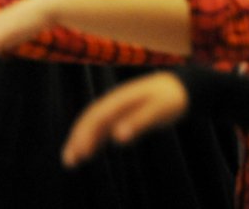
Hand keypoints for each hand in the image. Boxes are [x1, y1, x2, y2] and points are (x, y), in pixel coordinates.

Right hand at [61, 71, 188, 167]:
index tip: (80, 153)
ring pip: (92, 126)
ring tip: (70, 162)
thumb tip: (118, 138)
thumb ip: (139, 122)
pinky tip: (88, 154)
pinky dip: (92, 141)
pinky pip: (102, 129)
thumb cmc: (171, 98)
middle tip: (68, 162)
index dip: (85, 134)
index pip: (96, 117)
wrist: (179, 87)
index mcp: (119, 100)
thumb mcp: (158, 110)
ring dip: (80, 141)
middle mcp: (113, 103)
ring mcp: (116, 109)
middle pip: (88, 120)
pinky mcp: (121, 116)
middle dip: (76, 140)